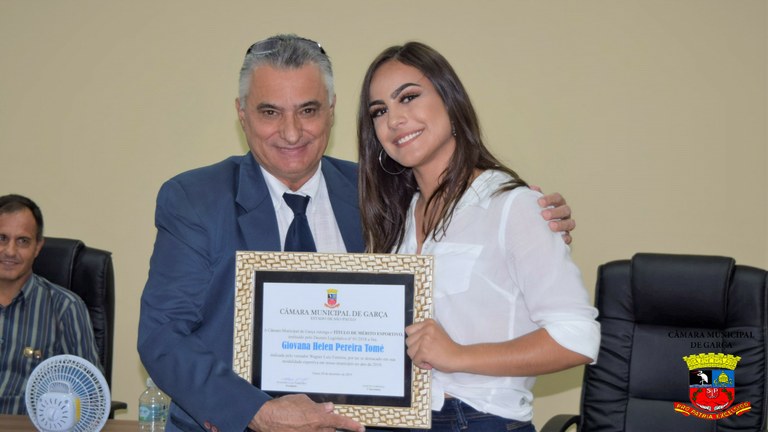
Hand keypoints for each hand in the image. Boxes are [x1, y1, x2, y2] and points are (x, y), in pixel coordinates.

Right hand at [248, 394, 364, 431]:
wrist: (266, 418)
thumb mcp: (302, 400)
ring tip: (303, 420)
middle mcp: (314, 430)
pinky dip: (306, 428)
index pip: (340, 422)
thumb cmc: (282, 407)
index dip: (352, 425)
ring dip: (317, 428)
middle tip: (317, 417)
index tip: (360, 428)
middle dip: (327, 424)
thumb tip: (327, 407)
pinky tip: (297, 424)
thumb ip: (317, 405)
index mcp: (318, 418)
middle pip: (329, 430)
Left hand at [405, 319, 461, 372]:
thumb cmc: (447, 348)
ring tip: (428, 357)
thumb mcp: (435, 333)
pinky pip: (415, 360)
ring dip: (417, 357)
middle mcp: (426, 329)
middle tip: (426, 352)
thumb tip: (410, 339)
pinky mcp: (424, 351)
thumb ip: (423, 333)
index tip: (421, 345)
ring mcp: (425, 339)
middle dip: (415, 349)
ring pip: (409, 351)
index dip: (414, 340)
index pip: (409, 330)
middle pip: (408, 341)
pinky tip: (430, 363)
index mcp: (428, 323)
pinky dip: (421, 364)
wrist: (458, 357)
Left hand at [530, 185, 574, 244]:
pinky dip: (566, 238)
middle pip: (565, 210)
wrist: (536, 232)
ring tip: (550, 226)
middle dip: (555, 212)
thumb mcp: (534, 206)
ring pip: (570, 223)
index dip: (550, 199)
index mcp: (558, 204)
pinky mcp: (565, 237)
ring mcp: (566, 225)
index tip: (539, 202)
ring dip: (561, 224)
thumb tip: (532, 188)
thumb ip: (533, 196)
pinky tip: (560, 238)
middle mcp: (564, 214)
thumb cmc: (536, 215)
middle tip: (544, 215)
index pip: (557, 198)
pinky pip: (569, 238)